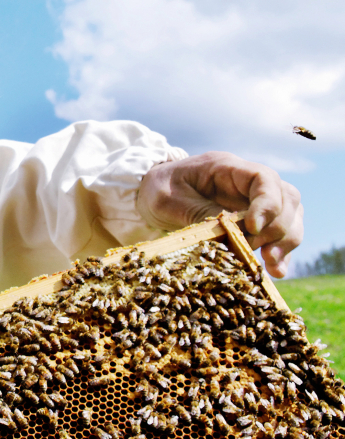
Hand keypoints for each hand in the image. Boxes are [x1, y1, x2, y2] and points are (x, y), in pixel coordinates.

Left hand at [138, 152, 302, 277]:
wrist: (148, 192)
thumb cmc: (156, 189)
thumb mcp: (167, 200)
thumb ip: (199, 213)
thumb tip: (233, 235)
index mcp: (226, 168)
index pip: (264, 178)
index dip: (267, 203)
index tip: (253, 228)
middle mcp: (246, 182)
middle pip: (286, 199)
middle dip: (278, 228)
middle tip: (261, 253)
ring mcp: (252, 200)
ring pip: (290, 216)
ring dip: (285, 242)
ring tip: (272, 267)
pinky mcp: (253, 220)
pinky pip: (278, 234)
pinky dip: (281, 252)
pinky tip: (276, 271)